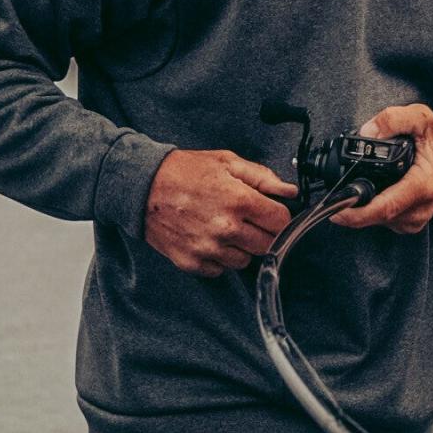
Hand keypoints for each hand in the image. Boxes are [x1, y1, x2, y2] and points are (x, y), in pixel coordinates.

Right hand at [144, 149, 296, 276]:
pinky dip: (220, 257)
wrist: (142, 186)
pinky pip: (221, 269)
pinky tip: (210, 237)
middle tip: (250, 219)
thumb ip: (262, 177)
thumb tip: (290, 191)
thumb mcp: (227, 162)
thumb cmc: (184, 171)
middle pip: (268, 245)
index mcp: (238, 200)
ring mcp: (208, 249)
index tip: (273, 212)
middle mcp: (226, 229)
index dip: (280, 215)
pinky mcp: (192, 263)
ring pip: (246, 261)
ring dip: (242, 247)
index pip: (281, 222)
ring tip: (226, 227)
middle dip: (264, 232)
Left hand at [332, 104, 432, 234]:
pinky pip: (386, 221)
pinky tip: (375, 194)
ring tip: (359, 188)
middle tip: (335, 197)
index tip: (335, 210)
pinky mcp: (412, 223)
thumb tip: (367, 132)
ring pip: (379, 221)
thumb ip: (393, 119)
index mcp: (423, 186)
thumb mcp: (421, 118)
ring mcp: (417, 219)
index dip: (356, 213)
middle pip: (377, 217)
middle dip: (353, 208)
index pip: (384, 208)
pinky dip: (375, 209)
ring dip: (364, 208)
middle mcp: (420, 208)